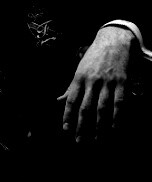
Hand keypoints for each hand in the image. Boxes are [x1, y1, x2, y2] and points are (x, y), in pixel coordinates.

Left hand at [58, 26, 136, 141]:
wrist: (113, 40)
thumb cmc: (94, 57)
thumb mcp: (80, 69)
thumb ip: (71, 87)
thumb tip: (59, 101)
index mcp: (79, 78)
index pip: (71, 100)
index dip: (68, 116)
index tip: (66, 129)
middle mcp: (92, 81)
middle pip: (85, 107)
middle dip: (81, 126)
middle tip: (80, 141)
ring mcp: (108, 82)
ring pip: (102, 108)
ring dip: (99, 126)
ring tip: (97, 140)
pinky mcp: (122, 82)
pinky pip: (119, 102)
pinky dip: (117, 116)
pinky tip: (115, 128)